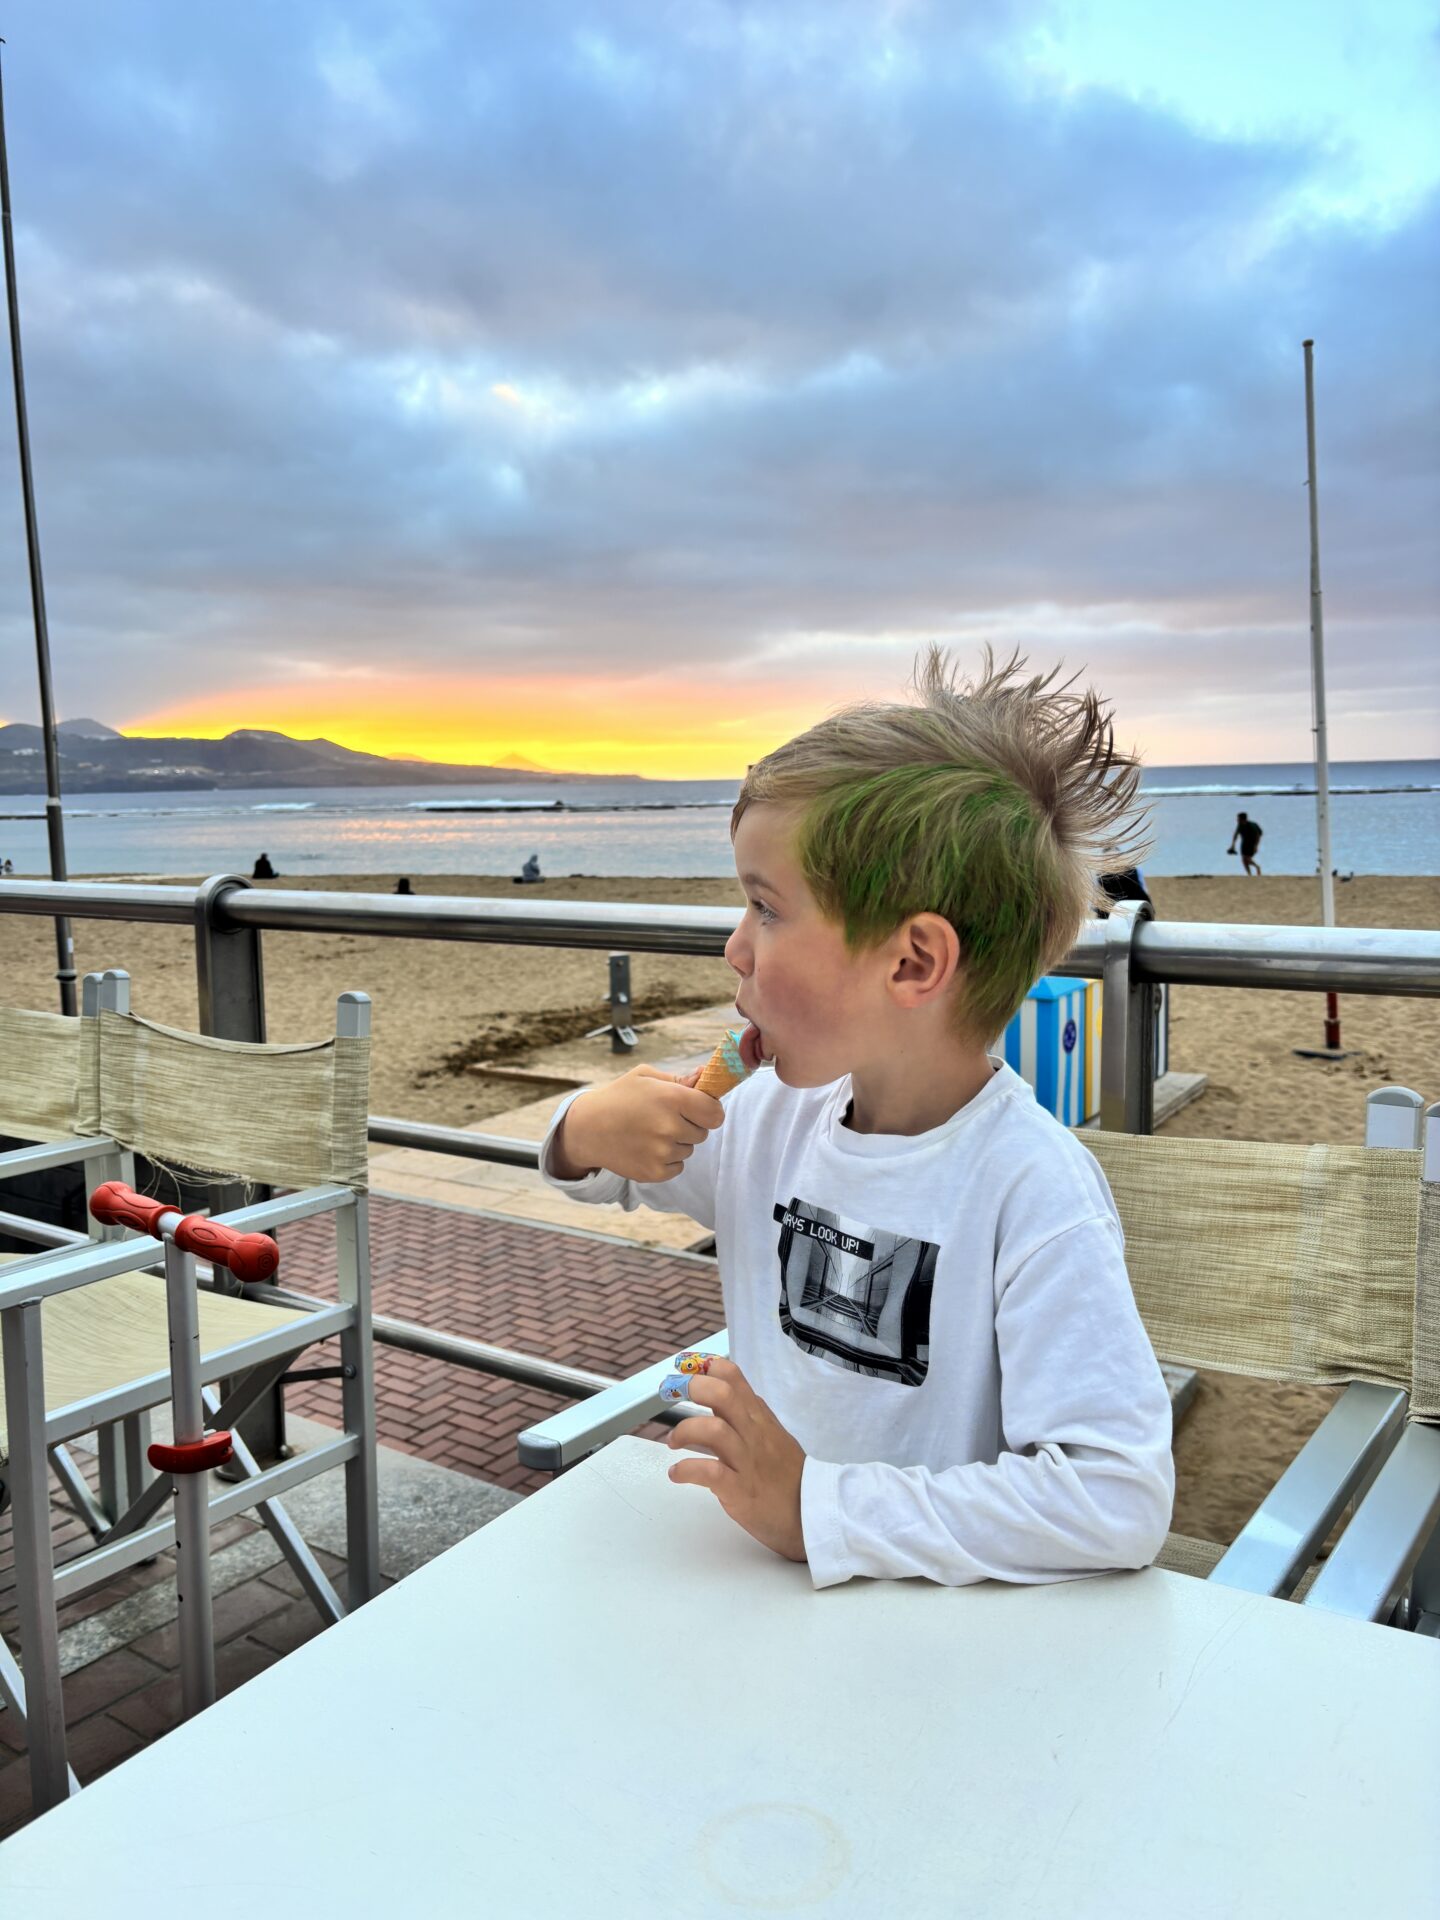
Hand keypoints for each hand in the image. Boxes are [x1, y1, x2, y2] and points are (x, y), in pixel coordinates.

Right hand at [555, 1064, 723, 1182]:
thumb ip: (680, 1079)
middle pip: (703, 1132)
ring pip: (689, 1149)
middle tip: (663, 1118)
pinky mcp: (654, 1172)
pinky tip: (646, 1147)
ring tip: (650, 1132)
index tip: (701, 1109)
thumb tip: (706, 1075)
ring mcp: (662, 1153)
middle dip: (690, 1125)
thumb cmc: (619, 1097)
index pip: (715, 1113)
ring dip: (676, 1142)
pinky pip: (678, 1167)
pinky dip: (667, 1160)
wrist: (587, 1129)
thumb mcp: (646, 1077)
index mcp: (672, 1098)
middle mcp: (669, 1127)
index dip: (710, 1110)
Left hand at [665, 1358, 806, 1562]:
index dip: (706, 1368)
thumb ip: (755, 1416)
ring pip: (714, 1430)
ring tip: (673, 1442)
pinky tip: (677, 1473)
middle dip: (692, 1387)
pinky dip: (686, 1470)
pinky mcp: (740, 1490)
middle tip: (672, 1394)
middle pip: (723, 1394)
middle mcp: (753, 1434)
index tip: (686, 1369)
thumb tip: (735, 1397)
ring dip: (684, 1431)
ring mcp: (747, 1461)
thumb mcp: (777, 1437)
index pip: (734, 1378)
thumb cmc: (790, 1479)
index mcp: (760, 1418)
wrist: (811, 1516)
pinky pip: (710, 1472)